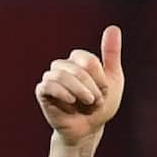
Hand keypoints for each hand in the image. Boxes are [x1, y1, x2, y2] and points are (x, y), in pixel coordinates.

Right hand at [35, 25, 124, 145]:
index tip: (104, 92)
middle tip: (96, 101)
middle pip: (76, 67)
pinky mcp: (43, 92)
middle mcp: (62, 66)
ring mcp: (51, 78)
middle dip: (91, 87)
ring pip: (61, 75)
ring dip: (79, 91)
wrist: (88, 130)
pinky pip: (48, 85)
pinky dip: (63, 93)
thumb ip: (112, 54)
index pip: (88, 60)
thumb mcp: (113, 79)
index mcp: (78, 60)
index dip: (99, 78)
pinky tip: (72, 102)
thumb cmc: (101, 106)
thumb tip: (113, 27)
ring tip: (87, 104)